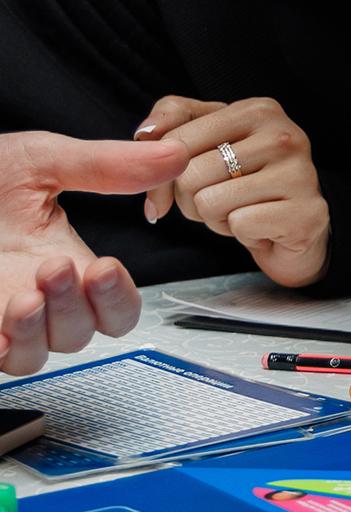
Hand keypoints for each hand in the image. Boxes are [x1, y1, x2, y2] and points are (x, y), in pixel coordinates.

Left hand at [0, 129, 186, 373]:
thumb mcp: (40, 159)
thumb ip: (106, 166)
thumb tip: (173, 156)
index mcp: (64, 259)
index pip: (115, 307)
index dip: (119, 298)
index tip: (107, 268)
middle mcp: (36, 295)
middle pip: (82, 334)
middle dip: (77, 305)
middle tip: (57, 267)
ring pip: (39, 355)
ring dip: (40, 329)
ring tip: (27, 293)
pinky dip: (3, 346)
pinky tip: (3, 315)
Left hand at [137, 95, 329, 287]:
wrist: (296, 225)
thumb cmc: (245, 181)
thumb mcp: (208, 140)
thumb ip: (173, 121)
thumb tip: (145, 135)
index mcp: (258, 110)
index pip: (176, 141)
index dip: (164, 174)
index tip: (178, 186)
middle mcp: (283, 135)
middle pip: (190, 175)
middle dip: (192, 201)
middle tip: (222, 200)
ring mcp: (300, 173)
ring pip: (209, 203)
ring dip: (216, 219)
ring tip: (243, 211)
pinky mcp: (305, 213)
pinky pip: (238, 226)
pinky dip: (242, 234)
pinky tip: (262, 227)